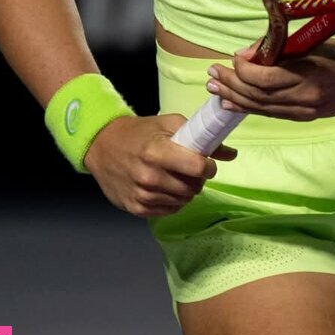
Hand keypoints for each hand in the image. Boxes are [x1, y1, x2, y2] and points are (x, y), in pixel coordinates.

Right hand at [83, 114, 236, 217]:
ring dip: (186, 191)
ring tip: (178, 178)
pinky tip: (168, 188)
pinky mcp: (135, 208)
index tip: (207, 164)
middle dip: (198, 180)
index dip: (208, 167)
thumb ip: (201, 138)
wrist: (103, 146)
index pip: (197, 168)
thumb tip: (231, 154)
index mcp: (157, 152)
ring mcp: (141, 195)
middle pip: (192, 188)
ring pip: (182, 201)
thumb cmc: (140, 132)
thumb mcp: (170, 124)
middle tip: (192, 171)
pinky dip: (173, 202)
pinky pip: (168, 211)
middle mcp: (149, 176)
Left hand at [207, 43, 334, 121]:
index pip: (264, 78)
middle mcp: (305, 99)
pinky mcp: (305, 117)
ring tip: (213, 89)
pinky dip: (250, 107)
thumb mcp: (313, 41)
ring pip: (261, 108)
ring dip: (234, 98)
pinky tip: (233, 103)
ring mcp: (305, 112)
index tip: (231, 57)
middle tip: (211, 74)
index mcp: (309, 76)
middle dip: (231, 85)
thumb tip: (247, 53)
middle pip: (258, 96)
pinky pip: (271, 113)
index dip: (243, 70)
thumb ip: (280, 48)